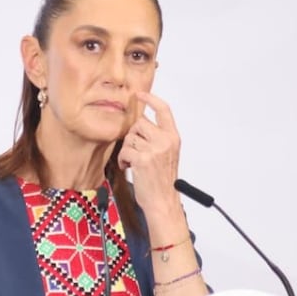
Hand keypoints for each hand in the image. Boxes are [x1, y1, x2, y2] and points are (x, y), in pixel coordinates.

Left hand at [117, 91, 182, 216]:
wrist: (163, 201)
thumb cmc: (163, 181)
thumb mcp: (167, 155)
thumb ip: (158, 138)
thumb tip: (140, 125)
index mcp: (173, 137)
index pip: (164, 110)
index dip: (151, 99)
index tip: (140, 94)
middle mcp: (166, 141)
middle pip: (140, 123)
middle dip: (132, 135)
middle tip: (134, 149)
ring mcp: (155, 149)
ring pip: (130, 137)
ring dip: (127, 149)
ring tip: (132, 161)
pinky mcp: (143, 159)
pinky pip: (125, 150)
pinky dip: (123, 159)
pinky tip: (128, 167)